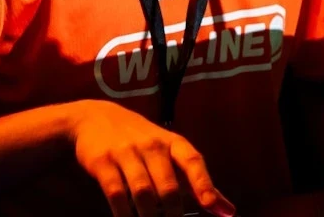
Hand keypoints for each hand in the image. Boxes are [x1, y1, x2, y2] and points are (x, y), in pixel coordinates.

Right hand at [68, 100, 235, 216]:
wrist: (94, 117)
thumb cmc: (141, 141)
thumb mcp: (170, 152)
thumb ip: (198, 182)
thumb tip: (229, 212)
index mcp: (173, 143)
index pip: (193, 160)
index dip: (203, 184)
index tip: (211, 208)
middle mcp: (151, 145)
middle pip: (168, 186)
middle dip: (172, 213)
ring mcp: (126, 152)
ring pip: (143, 193)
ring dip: (149, 216)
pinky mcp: (103, 162)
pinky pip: (116, 194)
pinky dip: (124, 213)